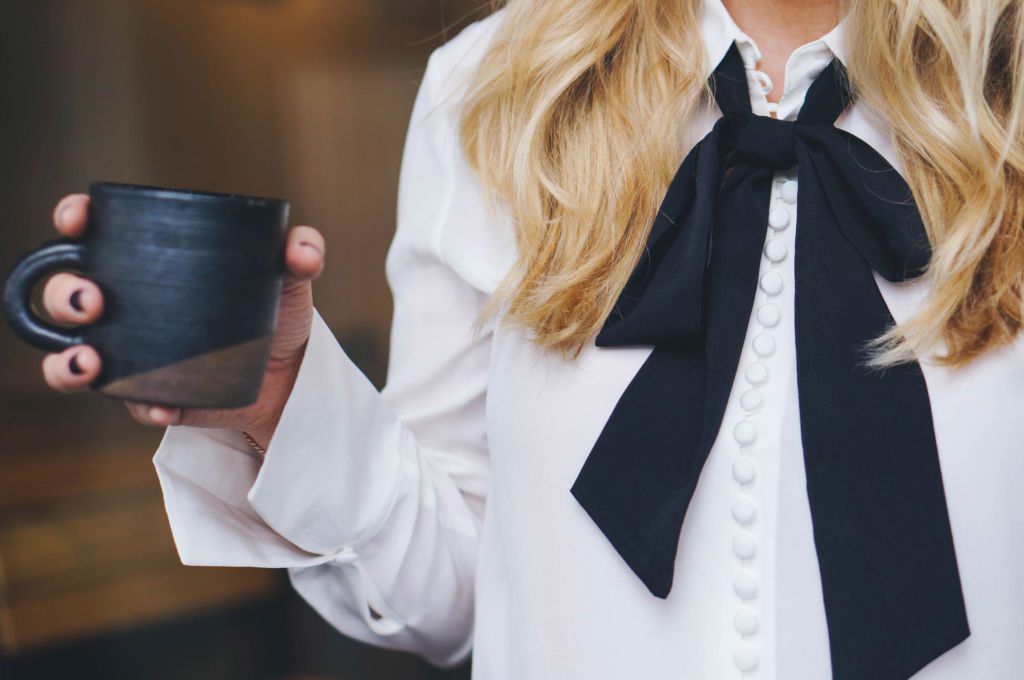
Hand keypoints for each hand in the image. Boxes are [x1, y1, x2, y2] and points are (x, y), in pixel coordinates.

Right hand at [41, 193, 325, 447]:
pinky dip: (143, 405)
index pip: (94, 234)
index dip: (74, 221)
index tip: (77, 219)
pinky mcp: (152, 397)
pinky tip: (162, 405)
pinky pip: (132, 404)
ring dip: (66, 362)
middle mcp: (127, 309)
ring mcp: (132, 356)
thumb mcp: (290, 278)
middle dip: (65, 296)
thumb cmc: (277, 314)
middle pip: (67, 296)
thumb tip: (300, 251)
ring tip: (90, 363)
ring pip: (71, 358)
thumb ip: (301, 252)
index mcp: (148, 264)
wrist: (294, 375)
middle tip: (94, 302)